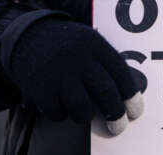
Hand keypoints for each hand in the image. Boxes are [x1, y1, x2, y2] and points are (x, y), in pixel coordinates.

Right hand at [4, 17, 143, 132]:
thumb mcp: (90, 43)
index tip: (135, 112)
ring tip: (82, 111)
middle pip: (106, 93)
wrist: (28, 36)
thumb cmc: (68, 46)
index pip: (120, 74)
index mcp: (95, 45)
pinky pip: (59, 114)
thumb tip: (129, 97)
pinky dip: (61, 114)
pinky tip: (59, 103)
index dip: (131, 97)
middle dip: (116, 114)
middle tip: (118, 127)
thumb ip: (107, 64)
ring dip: (86, 116)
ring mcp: (58, 73)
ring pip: (83, 109)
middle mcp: (78, 58)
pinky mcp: (40, 88)